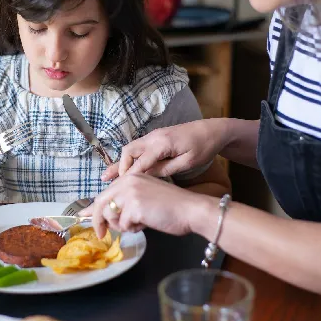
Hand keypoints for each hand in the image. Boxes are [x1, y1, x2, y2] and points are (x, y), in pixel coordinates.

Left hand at [79, 173, 202, 238]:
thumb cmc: (172, 207)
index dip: (92, 209)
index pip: (104, 194)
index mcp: (130, 178)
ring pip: (110, 215)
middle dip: (98, 222)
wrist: (191, 210)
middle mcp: (128, 181)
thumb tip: (107, 214)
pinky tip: (146, 224)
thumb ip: (127, 202)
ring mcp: (130, 193)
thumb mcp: (145, 198)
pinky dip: (133, 229)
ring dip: (121, 226)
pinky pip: (123, 224)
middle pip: (101, 203)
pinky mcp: (134, 206)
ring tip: (138, 224)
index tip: (82, 217)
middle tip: (100, 234)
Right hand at [102, 120, 225, 180]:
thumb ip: (166, 169)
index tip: (119, 190)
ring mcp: (154, 135)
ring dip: (122, 162)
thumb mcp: (187, 162)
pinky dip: (129, 158)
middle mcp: (154, 137)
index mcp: (162, 144)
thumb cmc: (203, 147)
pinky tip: (123, 168)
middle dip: (120, 168)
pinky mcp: (156, 137)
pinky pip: (138, 148)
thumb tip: (146, 176)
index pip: (140, 162)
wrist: (213, 130)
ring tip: (107, 177)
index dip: (129, 177)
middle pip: (129, 151)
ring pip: (130, 148)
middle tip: (113, 184)